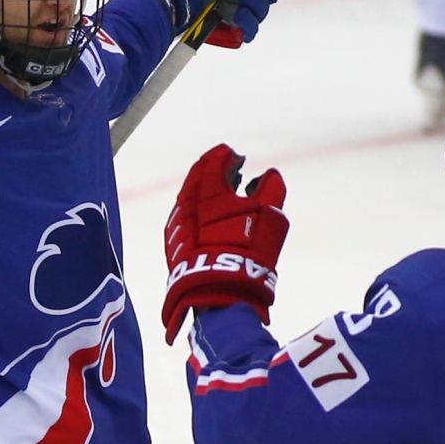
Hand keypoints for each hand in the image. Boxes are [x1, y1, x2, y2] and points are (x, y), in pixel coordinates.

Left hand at [162, 145, 288, 344]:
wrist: (218, 289)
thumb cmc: (248, 247)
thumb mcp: (270, 214)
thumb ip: (271, 189)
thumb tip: (269, 174)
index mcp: (206, 190)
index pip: (211, 163)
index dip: (224, 156)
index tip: (234, 154)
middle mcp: (186, 203)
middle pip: (196, 179)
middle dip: (212, 171)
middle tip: (229, 169)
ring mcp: (177, 224)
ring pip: (189, 199)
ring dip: (205, 192)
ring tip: (224, 192)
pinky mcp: (174, 244)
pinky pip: (185, 218)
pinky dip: (198, 211)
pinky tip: (211, 217)